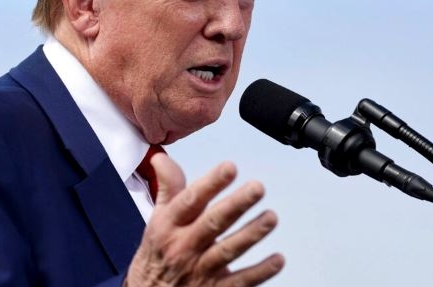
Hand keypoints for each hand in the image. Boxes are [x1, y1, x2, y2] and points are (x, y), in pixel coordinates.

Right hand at [125, 154, 283, 285]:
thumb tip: (162, 157)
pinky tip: (277, 259)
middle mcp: (183, 246)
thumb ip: (167, 188)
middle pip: (212, 223)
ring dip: (251, 234)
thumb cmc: (157, 254)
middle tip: (257, 187)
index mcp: (168, 225)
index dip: (211, 183)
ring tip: (271, 217)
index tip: (229, 167)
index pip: (190, 200)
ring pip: (228, 251)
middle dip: (236, 204)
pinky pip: (240, 282)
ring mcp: (199, 270)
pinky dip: (260, 271)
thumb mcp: (156, 220)